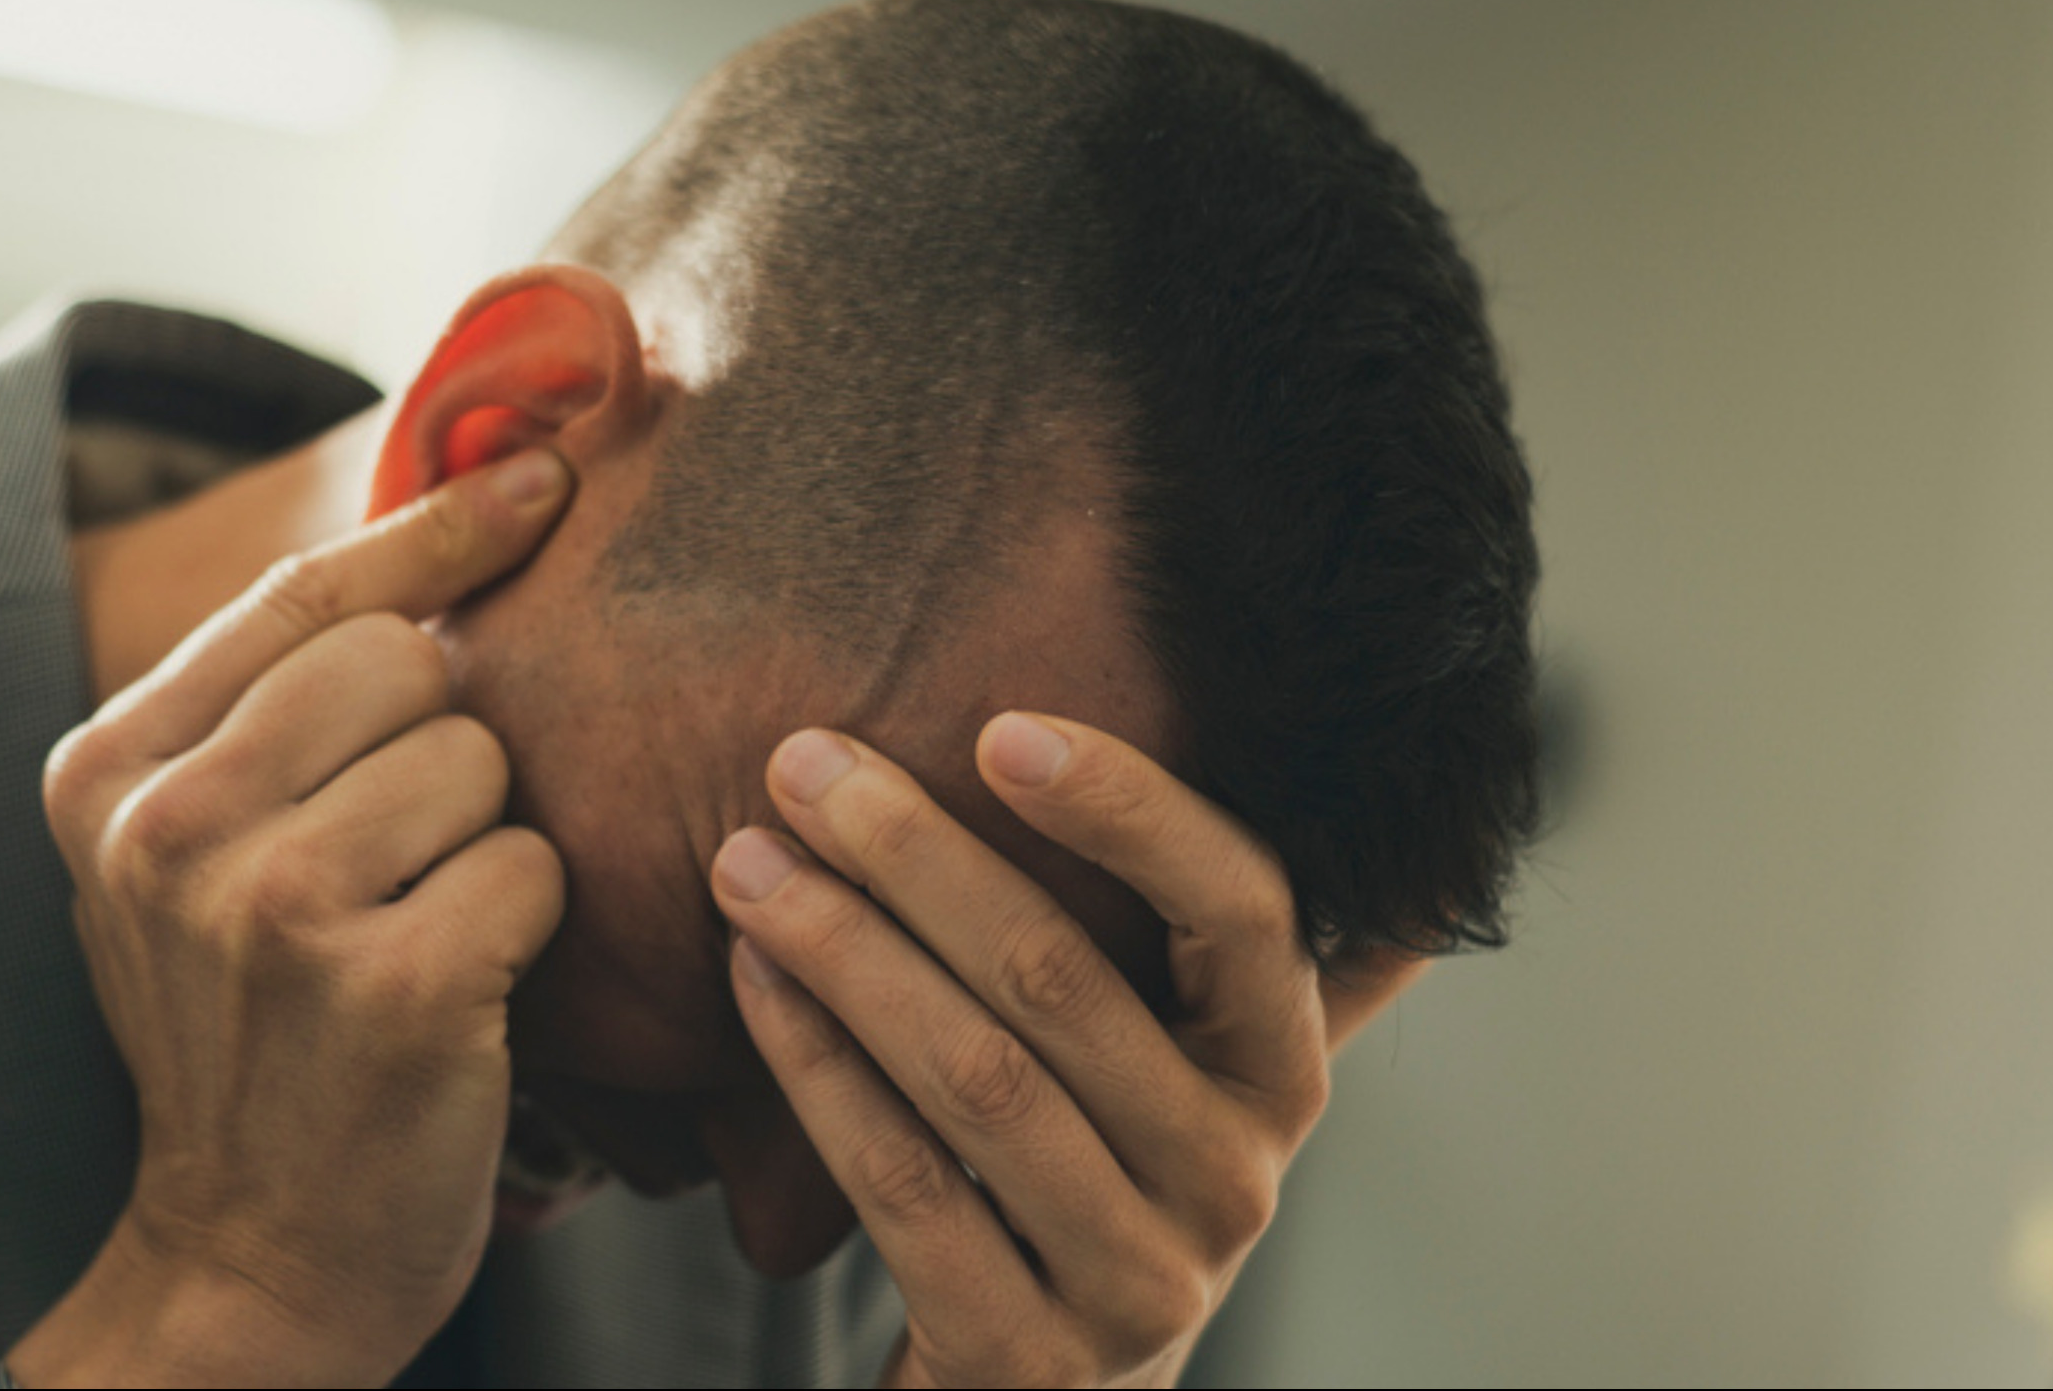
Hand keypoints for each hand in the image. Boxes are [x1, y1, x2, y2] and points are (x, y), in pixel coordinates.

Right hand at [9, 450, 573, 1387]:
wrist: (250, 1260)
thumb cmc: (255, 1032)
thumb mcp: (190, 858)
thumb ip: (263, 706)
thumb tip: (448, 503)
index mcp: (107, 771)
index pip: (302, 592)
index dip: (434, 525)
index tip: (542, 477)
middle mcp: (170, 826)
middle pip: (407, 664)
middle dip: (443, 748)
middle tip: (398, 863)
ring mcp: (274, 906)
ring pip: (480, 762)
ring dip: (484, 844)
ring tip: (416, 932)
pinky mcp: (389, 985)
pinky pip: (532, 868)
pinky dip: (527, 930)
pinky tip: (461, 995)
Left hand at [711, 714, 1422, 1388]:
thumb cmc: (1092, 1181)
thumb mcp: (1174, 1066)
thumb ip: (1211, 941)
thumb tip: (1308, 771)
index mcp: (1280, 1076)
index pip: (1241, 907)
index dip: (1130, 808)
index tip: (999, 725)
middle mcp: (1235, 1178)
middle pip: (1064, 979)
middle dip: (915, 854)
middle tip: (801, 765)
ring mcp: (1140, 1279)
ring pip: (974, 1077)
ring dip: (844, 948)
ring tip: (744, 861)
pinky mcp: (1026, 1354)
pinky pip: (903, 1183)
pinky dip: (816, 1068)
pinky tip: (752, 981)